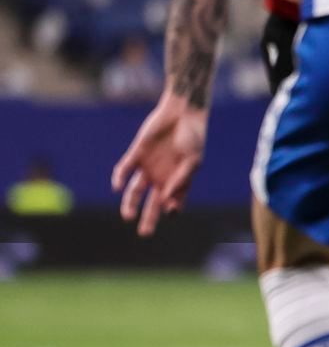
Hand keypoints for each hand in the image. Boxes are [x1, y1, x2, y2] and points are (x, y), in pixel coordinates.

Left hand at [111, 93, 208, 236]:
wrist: (182, 113)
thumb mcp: (193, 160)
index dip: (172, 210)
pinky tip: (117, 187)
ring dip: (131, 203)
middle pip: (152, 202)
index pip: (173, 202)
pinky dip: (119, 178)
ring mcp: (148, 166)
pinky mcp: (137, 154)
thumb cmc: (193, 137)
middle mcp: (162, 177)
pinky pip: (124, 169)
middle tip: (145, 234)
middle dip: (149, 218)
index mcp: (178, 180)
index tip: (171, 211)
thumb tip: (166, 201)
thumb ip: (181, 180)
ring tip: (128, 216)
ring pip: (135, 190)